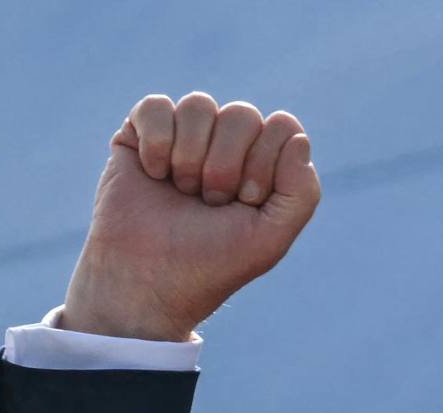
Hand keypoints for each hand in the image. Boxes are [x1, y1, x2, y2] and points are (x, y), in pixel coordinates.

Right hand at [61, 91, 321, 340]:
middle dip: (227, 166)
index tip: (246, 203)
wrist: (149, 279)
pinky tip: (154, 174)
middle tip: (212, 202)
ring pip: (200, 105)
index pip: (283, 128)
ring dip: (191, 157)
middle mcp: (228, 145)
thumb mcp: (271, 237)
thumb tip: (297, 135)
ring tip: (183, 193)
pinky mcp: (141, 133)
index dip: (265, 165)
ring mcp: (186, 136)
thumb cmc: (213, 262)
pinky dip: (157, 143)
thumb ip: (301, 192)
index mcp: (266, 164)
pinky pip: (157, 106)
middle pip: (242, 114)